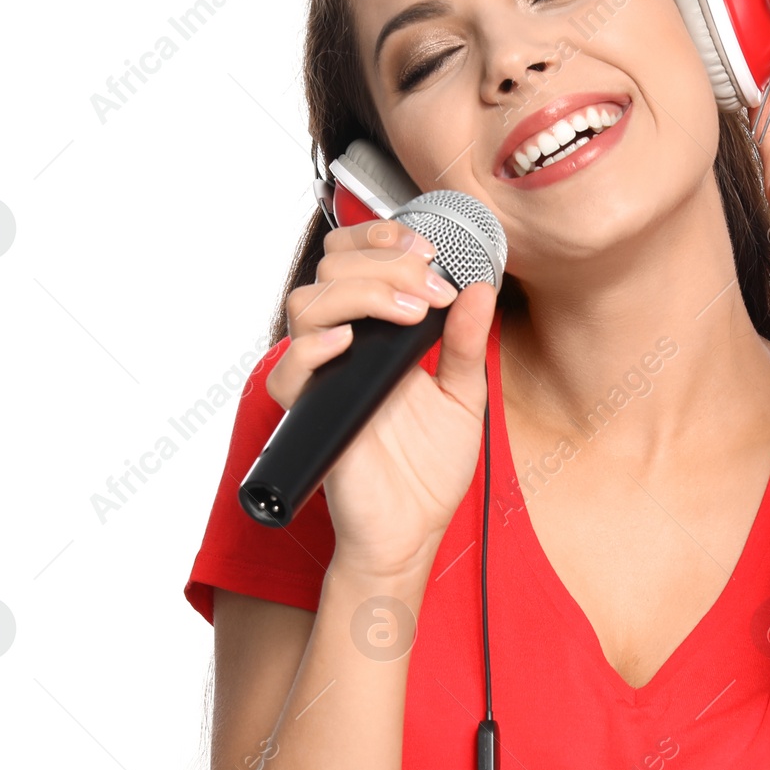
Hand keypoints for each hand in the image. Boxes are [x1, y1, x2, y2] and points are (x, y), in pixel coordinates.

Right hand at [267, 217, 497, 580]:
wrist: (412, 530)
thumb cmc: (429, 469)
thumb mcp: (463, 397)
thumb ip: (465, 344)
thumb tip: (479, 290)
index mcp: (376, 334)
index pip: (355, 260)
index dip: (382, 239)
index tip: (430, 252)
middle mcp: (345, 348)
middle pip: (331, 270)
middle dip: (383, 260)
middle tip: (429, 283)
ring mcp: (325, 378)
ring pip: (307, 305)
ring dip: (361, 293)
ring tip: (410, 311)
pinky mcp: (313, 415)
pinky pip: (290, 373)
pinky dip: (313, 349)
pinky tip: (349, 344)